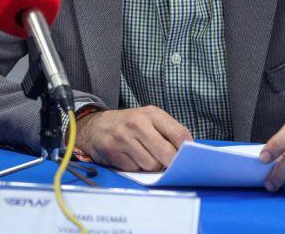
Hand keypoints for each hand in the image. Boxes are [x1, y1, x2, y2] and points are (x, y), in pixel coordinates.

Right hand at [74, 105, 192, 170]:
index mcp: (151, 113)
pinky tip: (131, 158)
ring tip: (144, 157)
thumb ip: (168, 133)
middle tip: (169, 164)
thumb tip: (188, 153)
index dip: (187, 149)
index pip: (179, 133)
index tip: (189, 157)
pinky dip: (137, 168)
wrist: (95, 126)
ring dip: (151, 166)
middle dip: (171, 163)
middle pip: (167, 153)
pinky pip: (135, 170)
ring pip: (151, 165)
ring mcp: (123, 138)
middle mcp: (137, 123)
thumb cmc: (129, 125)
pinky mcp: (113, 152)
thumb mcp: (148, 119)